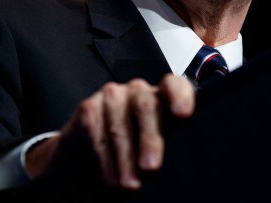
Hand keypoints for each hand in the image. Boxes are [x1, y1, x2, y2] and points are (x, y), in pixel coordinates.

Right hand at [25, 74, 195, 189]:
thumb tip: (152, 166)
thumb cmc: (130, 153)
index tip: (181, 113)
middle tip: (150, 167)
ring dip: (124, 158)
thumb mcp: (152, 151)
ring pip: (120, 123)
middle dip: (149, 139)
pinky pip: (96, 132)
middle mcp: (138, 91)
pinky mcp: (88, 107)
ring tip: (127, 184)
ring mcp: (112, 95)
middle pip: (147, 105)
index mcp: (162, 99)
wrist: (89, 159)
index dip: (179, 95)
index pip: (175, 86)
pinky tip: (109, 177)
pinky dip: (103, 159)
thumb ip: (157, 148)